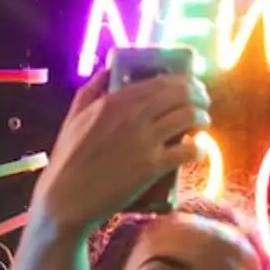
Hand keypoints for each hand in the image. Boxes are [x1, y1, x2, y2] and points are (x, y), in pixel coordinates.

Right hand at [30, 69, 209, 235]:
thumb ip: (91, 90)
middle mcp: (133, 116)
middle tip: (203, 101)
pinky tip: (200, 149)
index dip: (183, 80)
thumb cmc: (67, 159)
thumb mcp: (74, 116)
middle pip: (180, 94)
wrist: (66, 199)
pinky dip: (199, 148)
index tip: (191, 84)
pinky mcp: (152, 166)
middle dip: (198, 95)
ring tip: (203, 122)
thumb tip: (109, 70)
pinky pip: (187, 151)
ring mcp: (144, 140)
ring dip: (202, 118)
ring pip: (188, 117)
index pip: (160, 81)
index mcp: (115, 100)